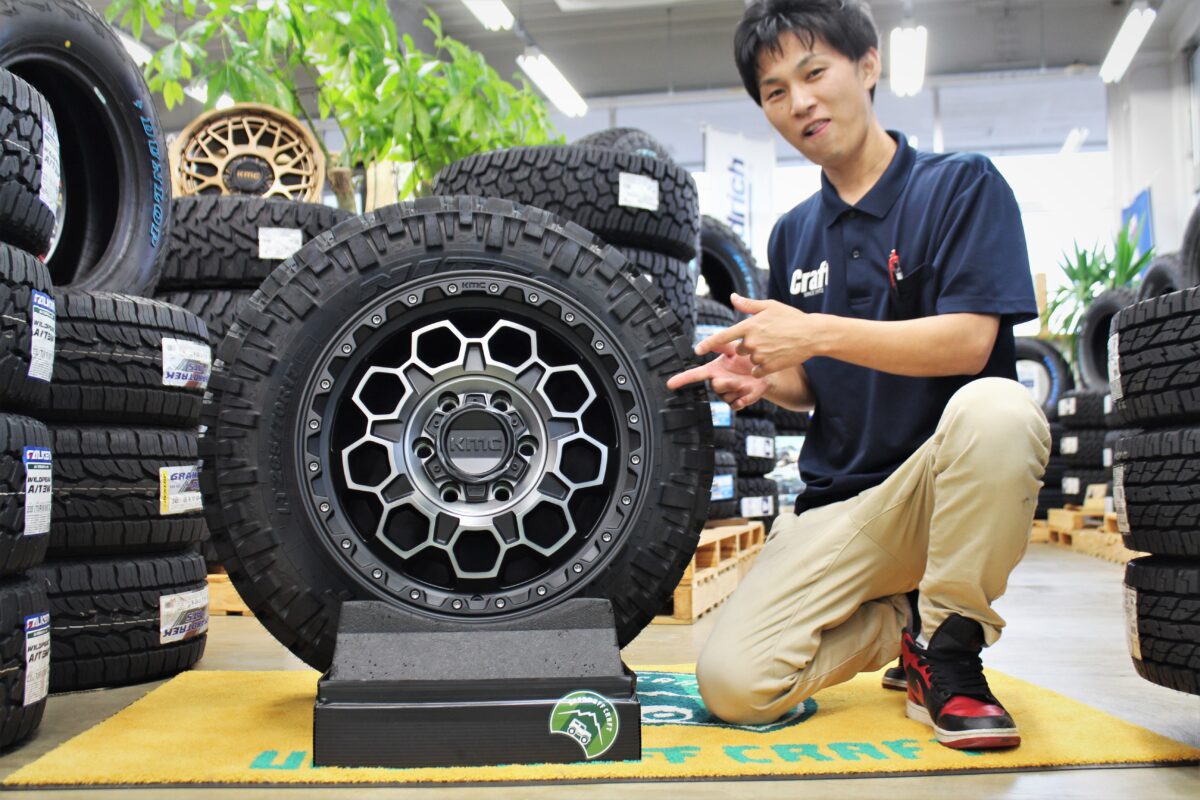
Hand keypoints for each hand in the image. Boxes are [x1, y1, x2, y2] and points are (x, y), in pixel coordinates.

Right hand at [665, 342, 768, 410]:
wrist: (766, 371)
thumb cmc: (749, 358)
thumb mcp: (734, 347)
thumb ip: (719, 344)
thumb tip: (698, 347)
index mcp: (714, 370)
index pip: (694, 375)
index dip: (682, 379)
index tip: (670, 384)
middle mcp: (718, 382)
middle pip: (715, 386)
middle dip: (727, 383)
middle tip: (739, 379)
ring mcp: (727, 394)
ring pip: (726, 396)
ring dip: (739, 390)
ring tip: (748, 382)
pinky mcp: (737, 402)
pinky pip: (735, 405)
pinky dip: (743, 400)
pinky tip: (748, 393)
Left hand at [696, 293, 820, 377]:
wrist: (812, 335)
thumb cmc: (791, 318)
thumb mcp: (770, 306)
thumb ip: (748, 304)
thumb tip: (732, 297)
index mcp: (749, 326)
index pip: (722, 337)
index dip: (708, 344)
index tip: (697, 350)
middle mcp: (751, 342)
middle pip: (738, 349)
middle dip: (748, 346)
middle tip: (766, 338)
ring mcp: (760, 356)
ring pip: (749, 360)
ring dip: (757, 356)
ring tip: (774, 346)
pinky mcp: (768, 367)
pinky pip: (757, 371)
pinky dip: (762, 367)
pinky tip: (775, 357)